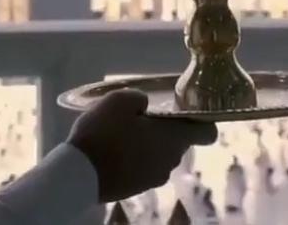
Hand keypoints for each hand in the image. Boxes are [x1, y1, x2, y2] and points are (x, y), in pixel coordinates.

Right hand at [67, 89, 216, 202]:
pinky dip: (135, 159)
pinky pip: (144, 168)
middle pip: (179, 142)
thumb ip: (139, 98)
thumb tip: (145, 105)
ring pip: (160, 155)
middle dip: (164, 130)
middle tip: (140, 118)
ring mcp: (154, 178)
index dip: (201, 120)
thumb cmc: (103, 133)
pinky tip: (114, 151)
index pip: (207, 132)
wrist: (79, 174)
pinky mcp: (138, 188)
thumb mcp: (118, 100)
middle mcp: (170, 161)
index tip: (185, 112)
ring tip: (122, 135)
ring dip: (148, 145)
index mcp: (173, 138)